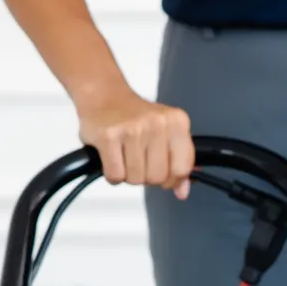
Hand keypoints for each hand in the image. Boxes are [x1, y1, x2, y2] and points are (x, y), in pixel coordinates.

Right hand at [77, 86, 194, 195]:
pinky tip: (113, 157)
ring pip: (136, 179)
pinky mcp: (109, 136)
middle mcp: (157, 123)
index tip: (163, 173)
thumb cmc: (135, 116)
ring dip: (128, 175)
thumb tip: (183, 190)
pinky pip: (115, 175)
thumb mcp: (165, 132)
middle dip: (147, 177)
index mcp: (177, 122)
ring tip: (125, 156)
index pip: (182, 168)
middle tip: (139, 161)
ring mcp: (132, 129)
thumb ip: (178, 162)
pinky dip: (113, 174)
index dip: (171, 179)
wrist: (103, 95)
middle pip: (158, 177)